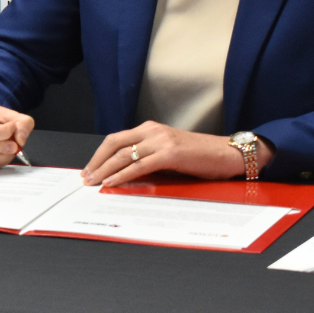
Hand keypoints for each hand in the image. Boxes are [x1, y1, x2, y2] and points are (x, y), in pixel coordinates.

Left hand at [81, 121, 274, 185]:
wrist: (228, 154)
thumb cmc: (201, 157)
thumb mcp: (169, 153)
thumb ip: (149, 157)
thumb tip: (125, 173)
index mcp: (151, 129)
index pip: (116, 139)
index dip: (99, 154)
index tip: (89, 168)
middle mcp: (153, 131)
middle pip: (114, 144)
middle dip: (96, 162)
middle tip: (85, 177)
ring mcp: (161, 141)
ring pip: (123, 155)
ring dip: (105, 170)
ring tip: (93, 182)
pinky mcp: (170, 153)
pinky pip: (139, 165)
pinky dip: (123, 174)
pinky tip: (113, 182)